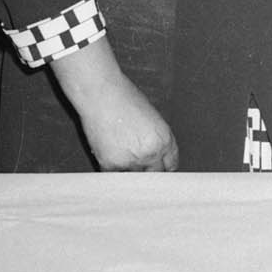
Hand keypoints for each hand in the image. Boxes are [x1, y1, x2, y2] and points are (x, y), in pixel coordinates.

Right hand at [47, 38, 179, 170]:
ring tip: (121, 156)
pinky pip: (114, 176)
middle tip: (137, 164)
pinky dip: (111, 169)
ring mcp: (131, 161)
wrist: (101, 94)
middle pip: (154, 174)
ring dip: (129, 171)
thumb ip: (157, 139)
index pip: (170, 165)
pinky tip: (109, 155)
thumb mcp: (152, 119)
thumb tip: (156, 156)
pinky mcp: (110, 164)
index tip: (157, 168)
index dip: (163, 166)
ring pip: (134, 178)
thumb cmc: (125, 99)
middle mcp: (151, 153)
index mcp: (165, 140)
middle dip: (148, 171)